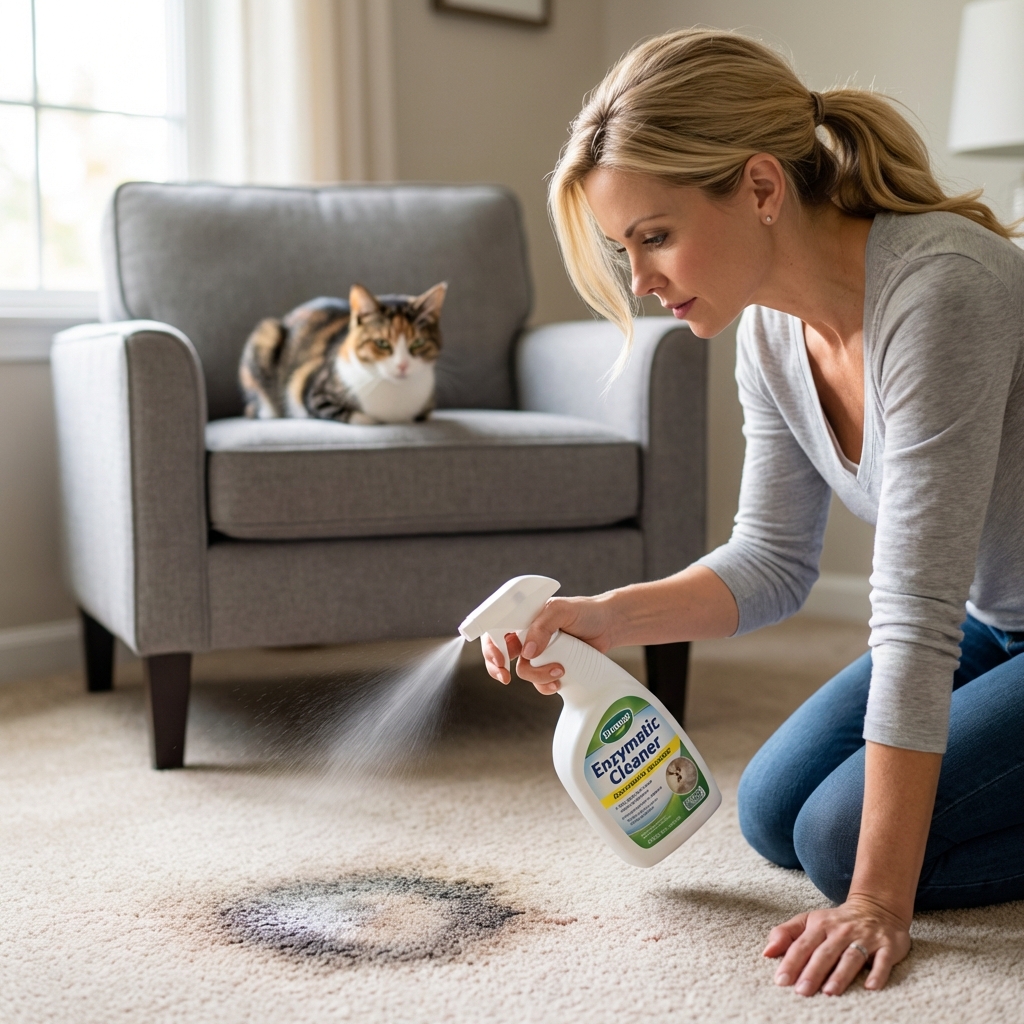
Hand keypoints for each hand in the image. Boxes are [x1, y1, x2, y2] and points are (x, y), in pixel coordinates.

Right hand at [482, 594, 619, 694]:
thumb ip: (542, 626)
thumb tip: (527, 651)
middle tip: (506, 677)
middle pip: (500, 654)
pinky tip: (560, 680)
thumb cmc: (585, 611)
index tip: (500, 661)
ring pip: (523, 671)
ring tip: (559, 670)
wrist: (609, 626)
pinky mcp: (550, 667)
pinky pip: (539, 682)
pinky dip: (546, 685)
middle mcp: (527, 635)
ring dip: (537, 676)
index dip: (491, 647)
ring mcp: (539, 653)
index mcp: (523, 618)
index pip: (495, 630)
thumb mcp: (561, 610)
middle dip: (498, 668)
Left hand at [764, 896, 910, 995]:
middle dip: (812, 972)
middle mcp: (841, 931)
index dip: (791, 962)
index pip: (802, 945)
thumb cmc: (836, 922)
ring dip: (840, 974)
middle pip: (825, 953)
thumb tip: (766, 953)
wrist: (877, 907)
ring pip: (851, 957)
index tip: (781, 981)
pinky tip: (870, 987)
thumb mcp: (809, 921)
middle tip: (802, 991)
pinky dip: (877, 973)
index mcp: (820, 925)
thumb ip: (786, 934)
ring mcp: (865, 938)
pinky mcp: (887, 946)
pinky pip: (883, 960)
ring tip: (829, 991)